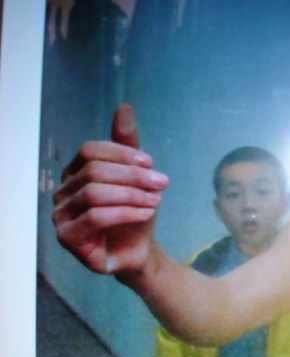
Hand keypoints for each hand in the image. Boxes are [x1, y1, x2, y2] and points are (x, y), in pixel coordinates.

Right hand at [52, 104, 168, 273]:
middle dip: (133, 176)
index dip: (121, 154)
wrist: (138, 249)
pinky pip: (94, 218)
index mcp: (75, 171)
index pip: (90, 150)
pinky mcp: (67, 238)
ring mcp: (61, 215)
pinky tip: (146, 214)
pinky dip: (125, 213)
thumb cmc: (134, 211)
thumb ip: (128, 145)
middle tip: (161, 183)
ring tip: (156, 201)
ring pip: (94, 194)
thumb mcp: (136, 176)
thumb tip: (124, 107)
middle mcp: (62, 191)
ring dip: (132, 195)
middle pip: (94, 171)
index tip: (151, 163)